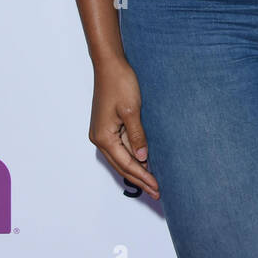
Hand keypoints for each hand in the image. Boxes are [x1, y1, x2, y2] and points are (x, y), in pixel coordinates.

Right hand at [89, 55, 159, 199]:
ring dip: (137, 170)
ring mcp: (103, 133)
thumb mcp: (131, 110)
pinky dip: (134, 156)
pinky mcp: (109, 126)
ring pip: (122, 158)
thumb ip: (136, 135)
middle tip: (157, 192)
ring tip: (153, 183)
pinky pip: (122, 147)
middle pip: (122, 166)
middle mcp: (100, 138)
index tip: (157, 187)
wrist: (110, 65)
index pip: (126, 164)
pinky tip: (145, 162)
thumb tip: (143, 157)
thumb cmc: (120, 83)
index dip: (143, 177)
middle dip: (140, 179)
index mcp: (103, 137)